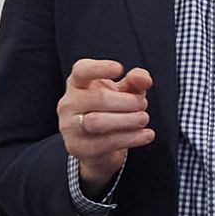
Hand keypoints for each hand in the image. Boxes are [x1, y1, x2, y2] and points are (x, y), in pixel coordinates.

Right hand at [59, 59, 154, 195]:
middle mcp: (68, 102)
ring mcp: (69, 126)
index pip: (82, 70)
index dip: (99, 68)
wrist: (100, 145)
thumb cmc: (112, 110)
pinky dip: (130, 138)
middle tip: (143, 105)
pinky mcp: (77, 146)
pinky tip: (145, 135)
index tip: (119, 69)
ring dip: (128, 120)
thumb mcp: (126, 92)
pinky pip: (105, 142)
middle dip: (128, 101)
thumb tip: (143, 78)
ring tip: (143, 119)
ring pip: (98, 122)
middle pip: (98, 98)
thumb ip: (136, 81)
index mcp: (78, 83)